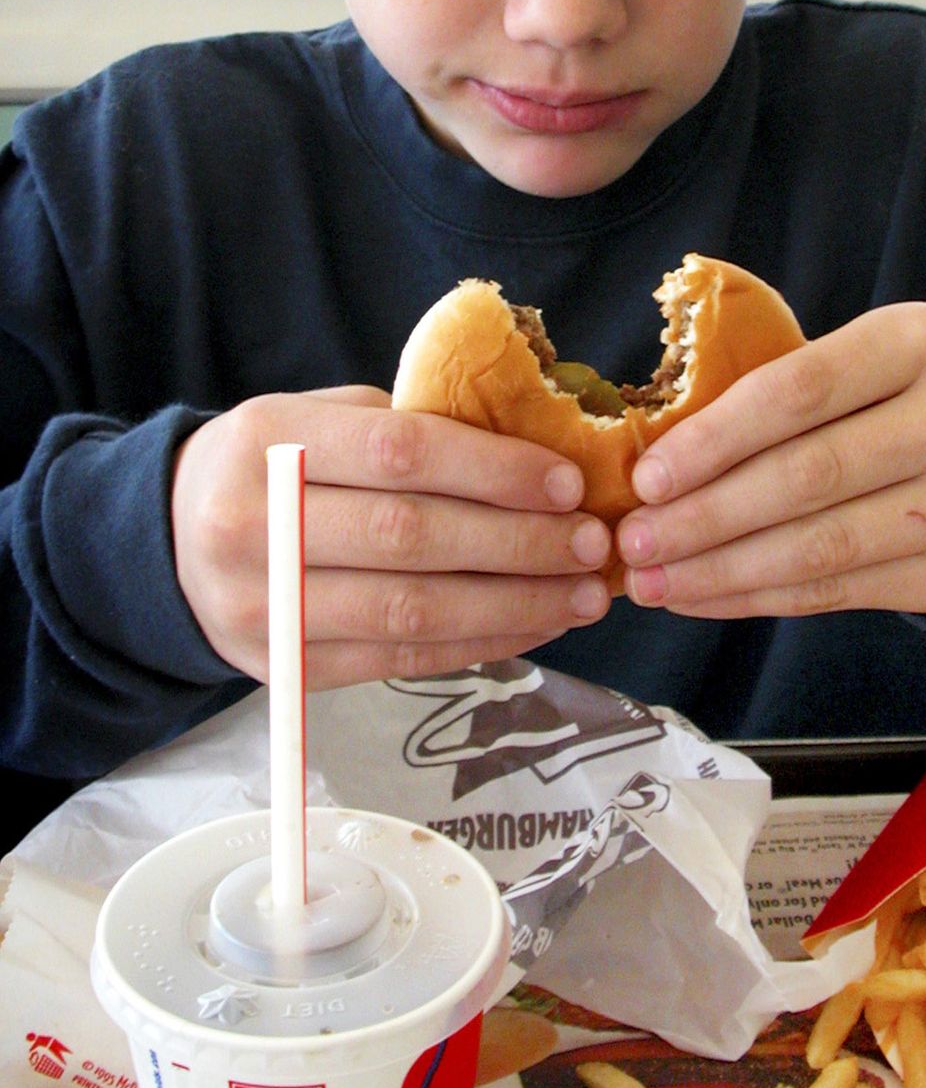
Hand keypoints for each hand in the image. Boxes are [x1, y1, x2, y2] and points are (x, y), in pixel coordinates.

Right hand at [172, 386, 610, 685]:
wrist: (171, 546)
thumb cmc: (271, 468)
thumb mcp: (313, 420)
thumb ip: (400, 430)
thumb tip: (525, 456)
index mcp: (268, 442)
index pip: (399, 454)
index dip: (492, 470)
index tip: (566, 484)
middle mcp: (256, 525)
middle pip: (412, 538)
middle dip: (519, 543)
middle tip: (593, 545)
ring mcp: (265, 606)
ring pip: (413, 611)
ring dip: (515, 605)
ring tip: (584, 596)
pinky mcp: (286, 667)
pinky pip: (400, 659)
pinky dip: (478, 644)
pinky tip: (534, 625)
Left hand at [615, 302, 925, 617]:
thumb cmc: (898, 405)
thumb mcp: (858, 368)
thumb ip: (775, 399)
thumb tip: (655, 468)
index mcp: (915, 342)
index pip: (796, 392)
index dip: (712, 440)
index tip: (647, 480)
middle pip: (804, 478)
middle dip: (702, 518)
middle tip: (633, 543)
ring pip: (817, 548)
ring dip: (718, 570)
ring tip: (653, 582)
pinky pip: (834, 593)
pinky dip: (755, 598)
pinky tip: (701, 596)